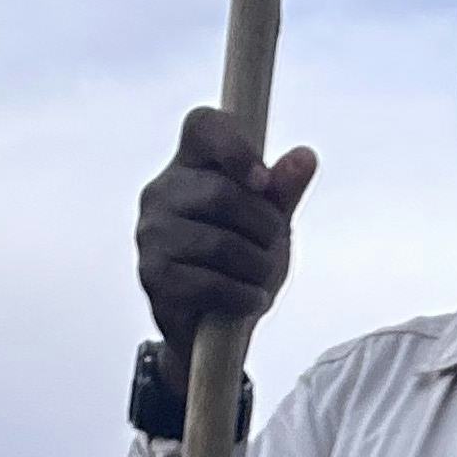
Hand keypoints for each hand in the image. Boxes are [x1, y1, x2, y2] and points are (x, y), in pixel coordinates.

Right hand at [136, 108, 319, 385]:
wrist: (212, 331)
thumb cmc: (242, 264)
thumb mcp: (271, 225)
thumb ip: (284, 192)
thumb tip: (305, 157)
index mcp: (189, 165)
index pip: (203, 125)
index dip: (235, 145)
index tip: (263, 181)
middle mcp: (160, 193)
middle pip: (222, 192)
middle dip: (265, 226)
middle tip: (273, 246)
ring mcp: (151, 235)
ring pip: (221, 242)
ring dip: (258, 266)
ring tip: (261, 278)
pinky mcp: (153, 277)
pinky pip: (212, 282)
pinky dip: (244, 295)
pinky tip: (250, 299)